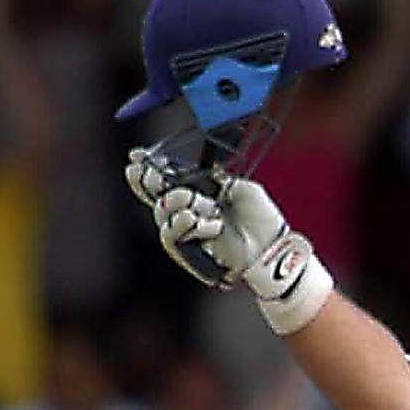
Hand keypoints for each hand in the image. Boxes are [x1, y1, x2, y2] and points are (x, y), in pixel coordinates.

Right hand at [126, 155, 286, 288]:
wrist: (272, 247)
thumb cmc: (260, 219)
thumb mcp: (241, 188)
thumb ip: (217, 178)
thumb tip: (198, 169)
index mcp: (199, 194)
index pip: (166, 180)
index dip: (148, 169)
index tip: (137, 157)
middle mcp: (189, 212)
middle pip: (155, 196)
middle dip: (150, 182)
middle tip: (153, 174)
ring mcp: (188, 233)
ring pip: (162, 216)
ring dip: (173, 204)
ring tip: (192, 201)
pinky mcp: (190, 252)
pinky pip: (173, 238)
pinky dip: (186, 226)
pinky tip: (209, 223)